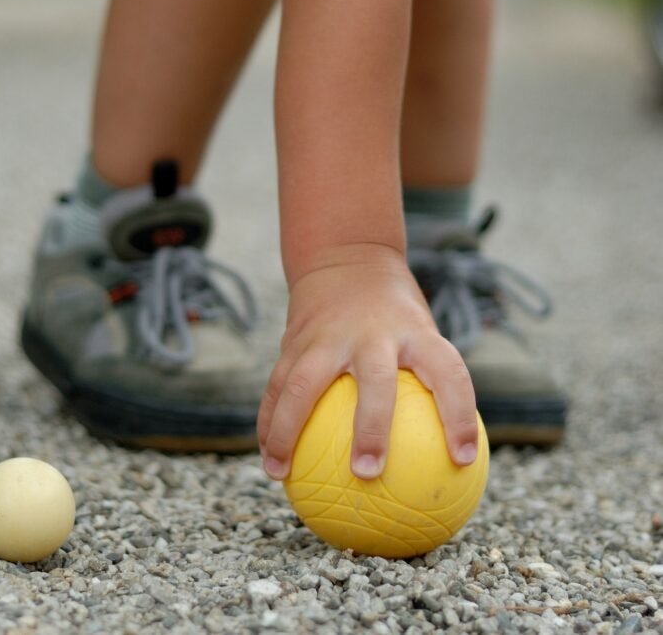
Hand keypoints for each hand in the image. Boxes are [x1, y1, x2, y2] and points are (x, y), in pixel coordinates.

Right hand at [257, 243, 477, 480]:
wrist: (347, 258)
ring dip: (287, 430)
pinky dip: (269, 421)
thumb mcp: (422, 332)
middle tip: (368, 473)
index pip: (448, 372)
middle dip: (372, 427)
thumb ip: (431, 385)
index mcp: (414, 332)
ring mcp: (328, 335)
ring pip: (303, 383)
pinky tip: (268, 457)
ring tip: (280, 472)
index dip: (460, 415)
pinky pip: (277, 385)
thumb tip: (448, 455)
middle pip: (375, 380)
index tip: (464, 460)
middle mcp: (372, 333)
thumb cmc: (395, 314)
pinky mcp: (295, 339)